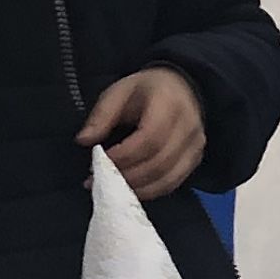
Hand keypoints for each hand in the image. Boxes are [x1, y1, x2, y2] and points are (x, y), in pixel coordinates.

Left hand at [83, 65, 208, 198]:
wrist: (180, 87)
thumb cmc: (146, 90)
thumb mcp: (118, 92)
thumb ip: (101, 116)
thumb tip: (84, 140)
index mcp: (168, 103)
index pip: (149, 138)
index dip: (123, 156)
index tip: (99, 161)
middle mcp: (188, 125)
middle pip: (158, 163)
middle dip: (125, 176)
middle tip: (98, 180)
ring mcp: (195, 144)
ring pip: (166, 178)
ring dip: (136, 188)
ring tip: (111, 187)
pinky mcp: (196, 158)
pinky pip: (173, 183)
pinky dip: (150, 191)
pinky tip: (130, 189)